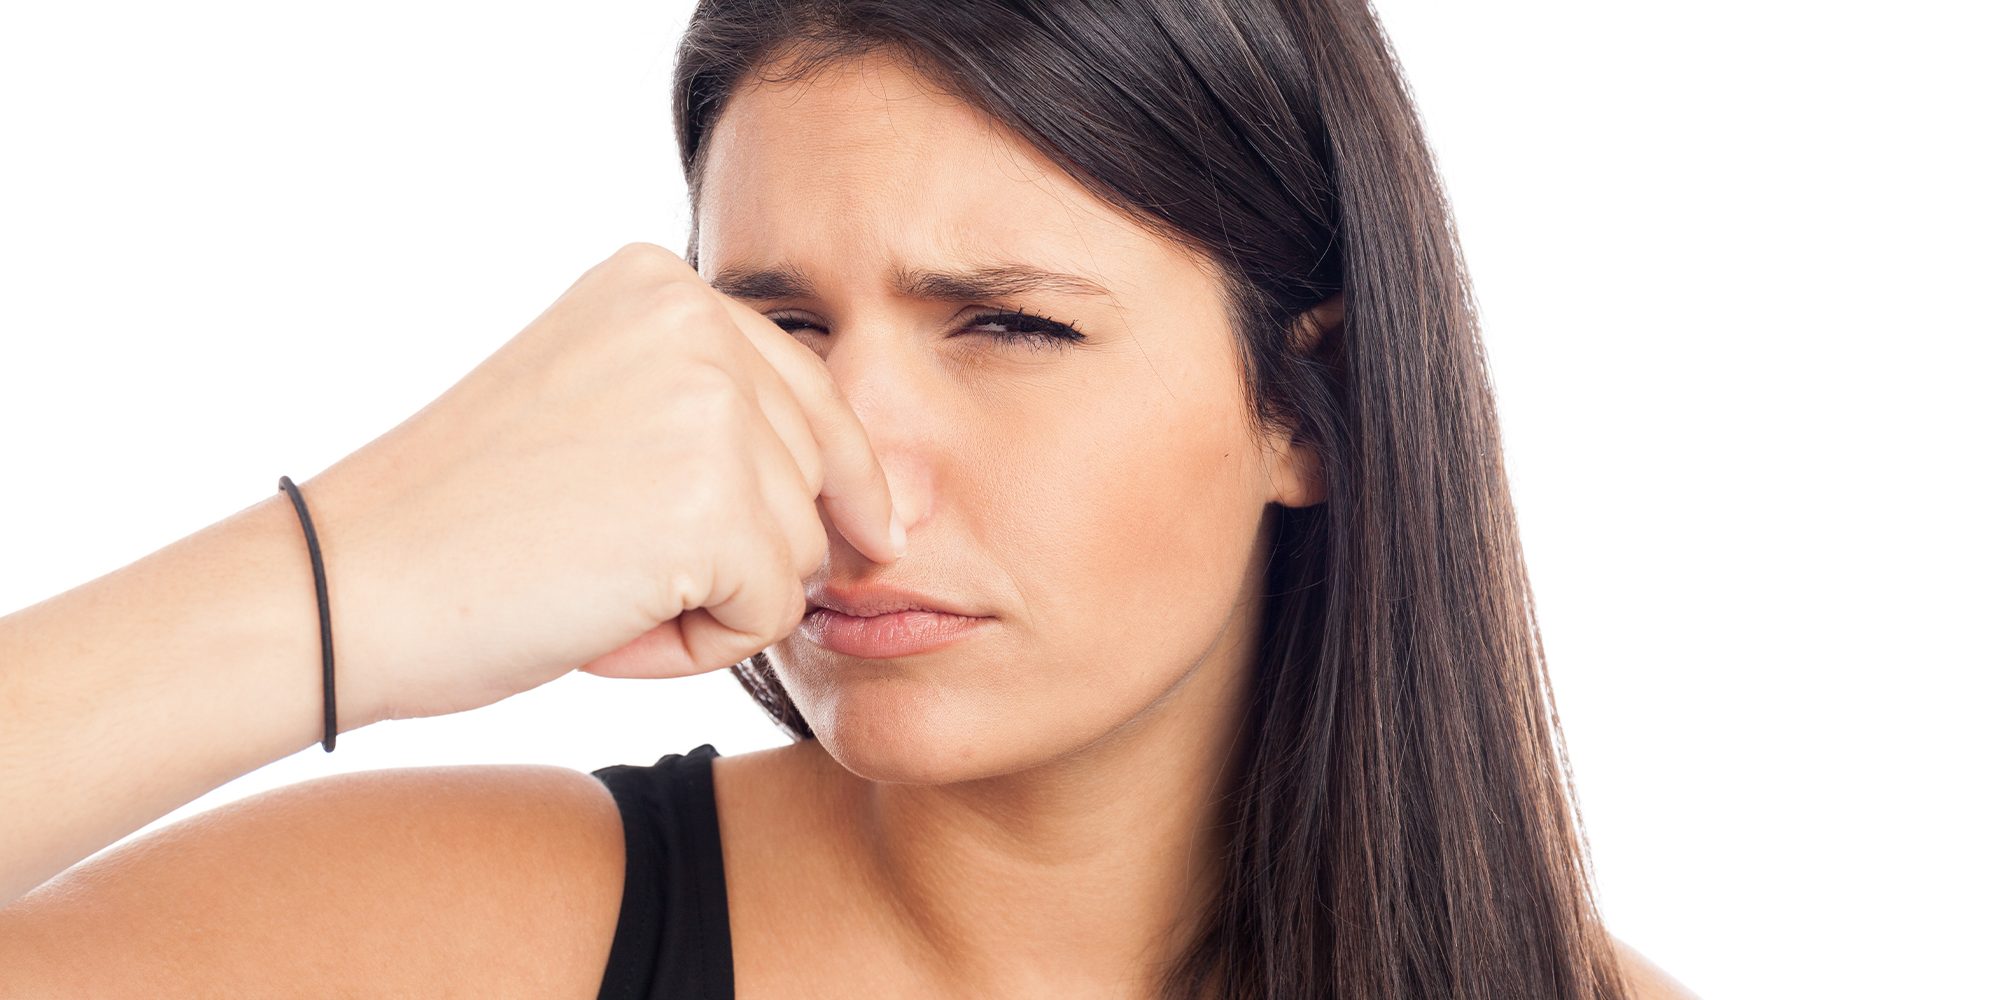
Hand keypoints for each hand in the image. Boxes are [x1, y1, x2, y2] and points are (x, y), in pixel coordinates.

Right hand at [300, 242, 900, 723]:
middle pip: (822, 470)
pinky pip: (770, 614)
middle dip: (756, 551)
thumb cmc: (457, 524)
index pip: (809, 390)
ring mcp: (711, 409)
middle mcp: (695, 322)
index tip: (869, 534)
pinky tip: (602, 629)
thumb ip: (706, 412)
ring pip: (801, 552)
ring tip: (594, 595)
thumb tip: (873, 496)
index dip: (840, 477)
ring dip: (714, 604)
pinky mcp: (716, 506)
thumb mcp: (594, 408)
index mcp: (660, 283)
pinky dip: (699, 650)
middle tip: (626, 577)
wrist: (348, 586)